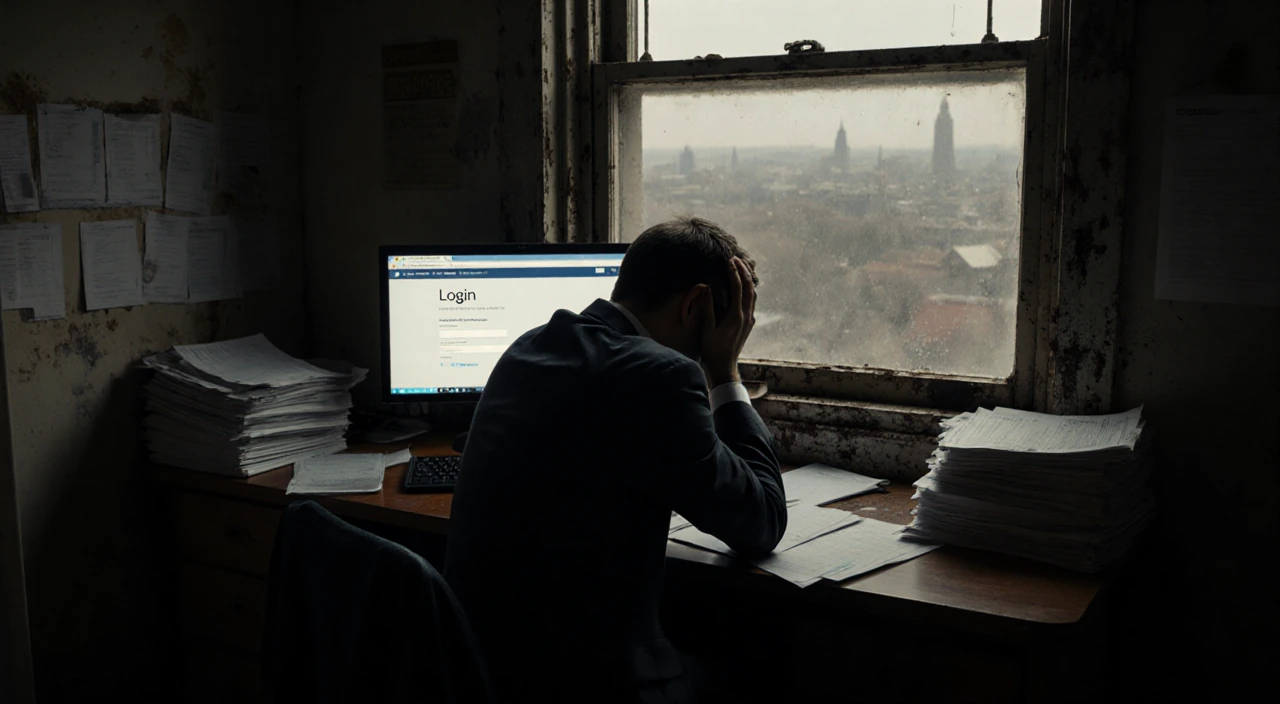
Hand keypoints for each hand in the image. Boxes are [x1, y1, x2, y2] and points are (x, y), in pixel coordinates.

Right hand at [699, 257, 756, 386]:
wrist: (725, 367)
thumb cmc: (713, 349)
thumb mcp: (707, 328)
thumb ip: (708, 307)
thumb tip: (707, 287)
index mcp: (736, 316)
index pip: (738, 288)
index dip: (733, 272)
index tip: (728, 260)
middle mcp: (746, 316)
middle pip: (749, 287)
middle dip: (743, 271)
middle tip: (735, 258)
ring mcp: (749, 319)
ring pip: (753, 294)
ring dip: (748, 279)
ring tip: (741, 267)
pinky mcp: (749, 323)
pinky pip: (752, 301)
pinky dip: (749, 289)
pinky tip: (743, 286)